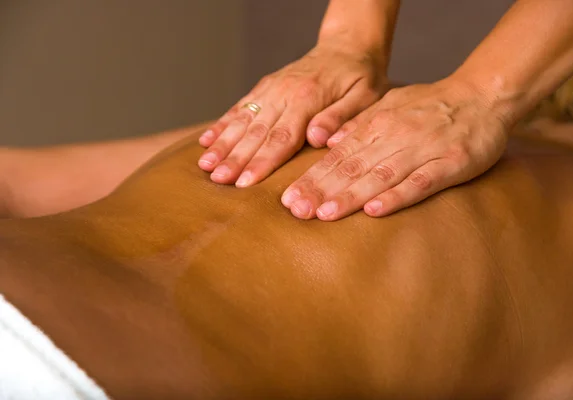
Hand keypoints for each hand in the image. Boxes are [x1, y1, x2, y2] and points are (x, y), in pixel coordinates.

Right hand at [197, 43, 386, 186]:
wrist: (347, 46)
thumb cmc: (360, 76)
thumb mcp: (365, 95)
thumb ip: (341, 117)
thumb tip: (316, 138)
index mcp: (308, 98)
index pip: (282, 138)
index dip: (261, 162)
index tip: (245, 182)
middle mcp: (284, 93)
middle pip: (256, 132)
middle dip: (235, 158)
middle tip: (218, 180)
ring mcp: (271, 89)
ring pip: (243, 120)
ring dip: (222, 143)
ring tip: (205, 165)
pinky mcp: (265, 87)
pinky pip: (240, 107)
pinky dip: (221, 124)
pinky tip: (206, 141)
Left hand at [280, 78, 511, 219]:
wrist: (483, 95)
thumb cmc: (432, 105)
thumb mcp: (390, 104)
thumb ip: (360, 123)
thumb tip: (327, 141)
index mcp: (378, 125)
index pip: (338, 156)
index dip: (312, 178)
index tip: (288, 199)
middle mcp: (395, 136)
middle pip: (352, 168)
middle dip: (322, 191)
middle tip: (297, 212)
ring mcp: (422, 150)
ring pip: (379, 176)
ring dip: (351, 196)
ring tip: (325, 214)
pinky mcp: (449, 164)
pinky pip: (419, 183)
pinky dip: (396, 196)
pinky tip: (375, 211)